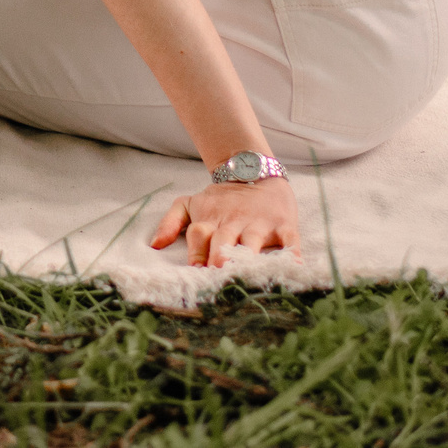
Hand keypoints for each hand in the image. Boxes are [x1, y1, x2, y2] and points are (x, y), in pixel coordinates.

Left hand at [149, 175, 297, 265]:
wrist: (254, 172)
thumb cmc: (220, 199)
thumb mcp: (190, 203)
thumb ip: (171, 222)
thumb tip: (154, 245)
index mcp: (208, 220)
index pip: (198, 237)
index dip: (196, 255)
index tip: (195, 274)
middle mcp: (232, 223)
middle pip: (223, 241)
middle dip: (219, 258)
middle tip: (218, 276)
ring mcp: (258, 224)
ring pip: (252, 242)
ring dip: (248, 257)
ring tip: (246, 273)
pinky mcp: (283, 224)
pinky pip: (288, 240)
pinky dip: (291, 253)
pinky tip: (292, 266)